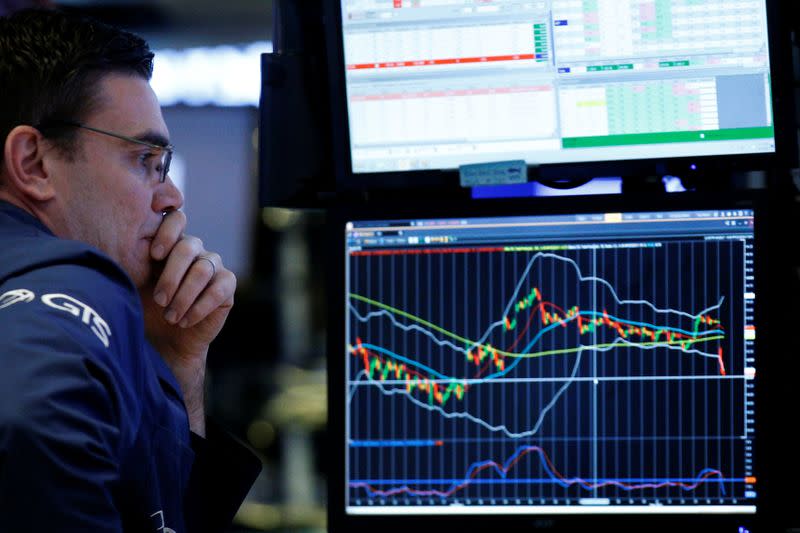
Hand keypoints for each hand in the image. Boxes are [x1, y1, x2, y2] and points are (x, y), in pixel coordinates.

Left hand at [140, 210, 235, 435]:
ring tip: (170, 316)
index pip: (176, 220)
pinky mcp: (227, 285)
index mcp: (170, 243)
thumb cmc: (144, 309)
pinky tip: (184, 321)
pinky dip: (200, 307)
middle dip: (171, 275)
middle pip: (189, 246)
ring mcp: (213, 266)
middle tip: (159, 300)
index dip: (167, 233)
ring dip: (184, 295)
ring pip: (203, 269)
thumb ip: (130, 263)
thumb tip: (116, 246)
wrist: (164, 342)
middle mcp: (195, 251)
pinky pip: (220, 288)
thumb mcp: (132, 284)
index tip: (153, 255)